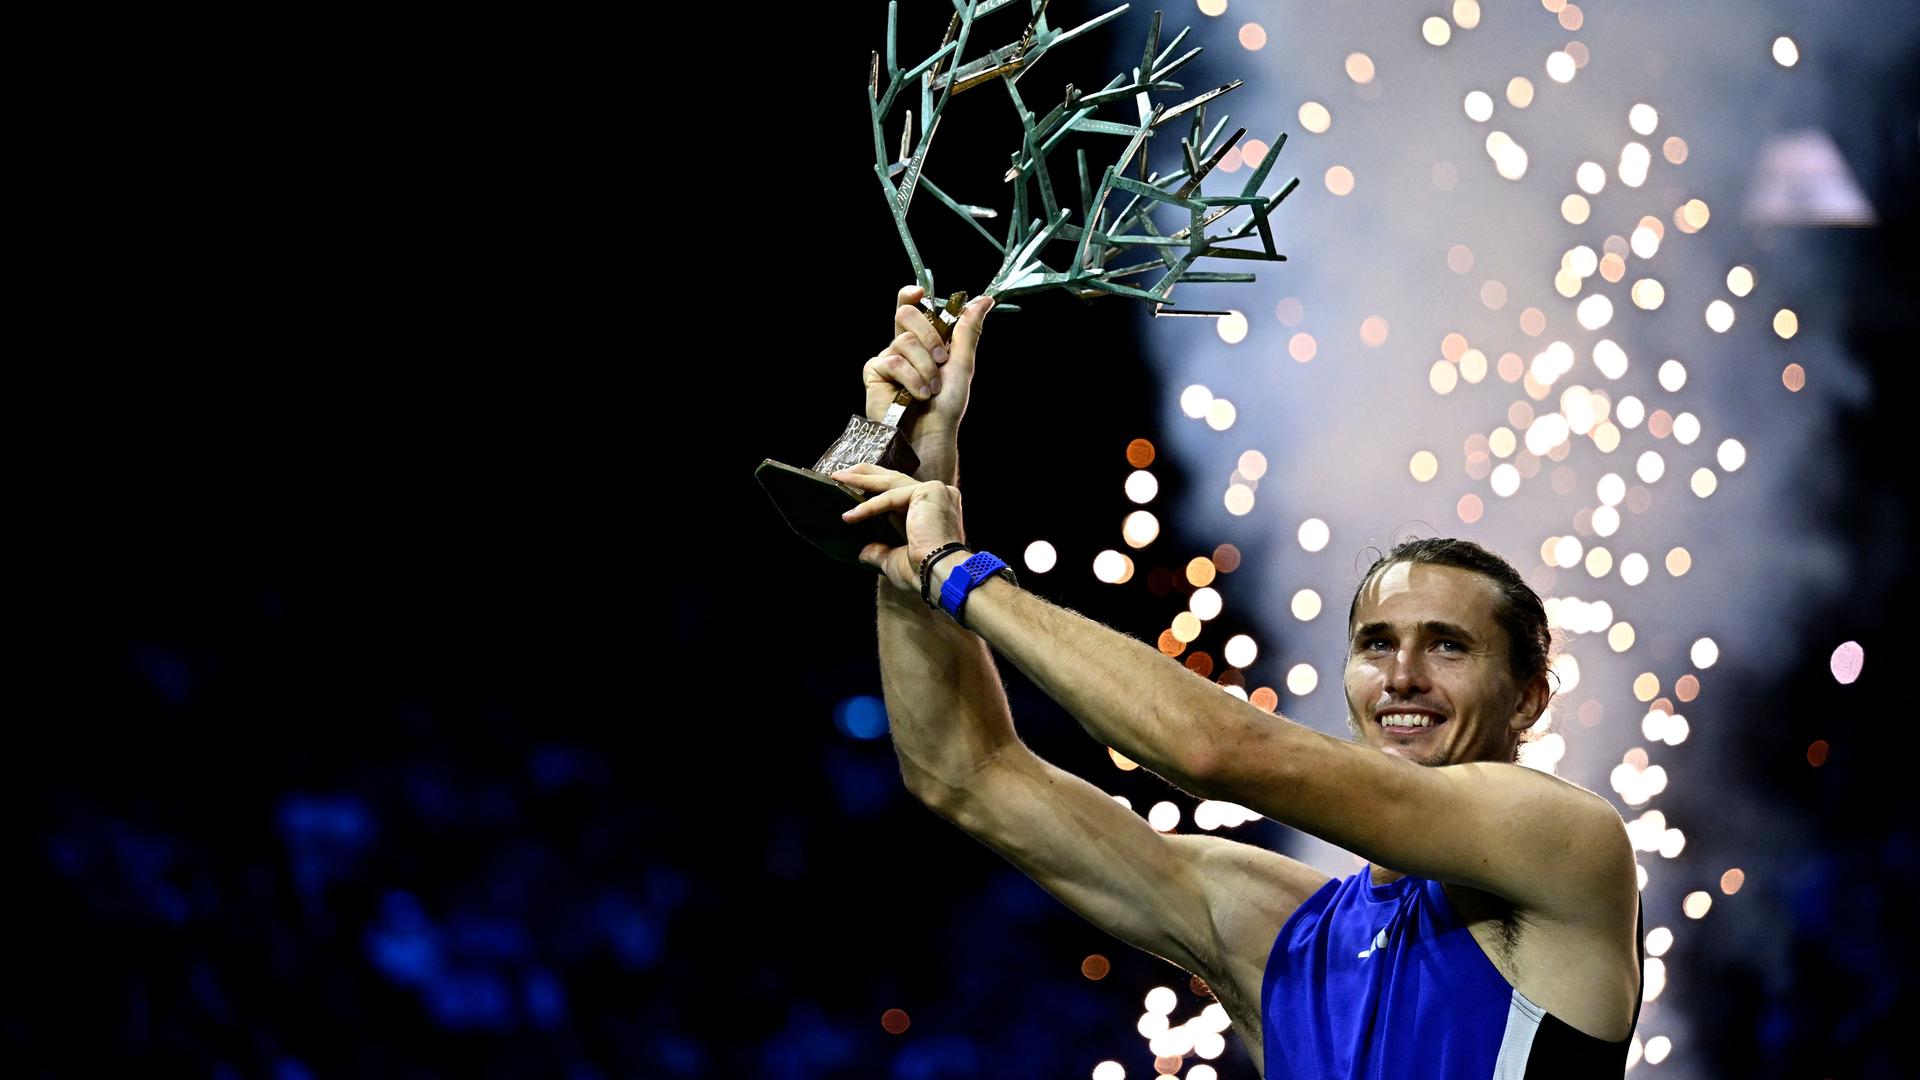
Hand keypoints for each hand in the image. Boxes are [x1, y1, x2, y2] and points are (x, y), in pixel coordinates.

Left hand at [834, 463, 965, 594]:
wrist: (939, 575)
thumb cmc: (923, 571)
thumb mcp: (894, 559)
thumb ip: (880, 551)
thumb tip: (864, 552)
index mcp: (933, 509)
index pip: (900, 491)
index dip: (875, 488)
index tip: (852, 487)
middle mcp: (937, 496)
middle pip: (895, 479)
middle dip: (866, 475)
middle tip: (841, 474)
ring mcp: (934, 491)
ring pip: (891, 483)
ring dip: (861, 480)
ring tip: (838, 479)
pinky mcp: (928, 492)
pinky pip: (892, 497)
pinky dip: (869, 507)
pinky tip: (850, 515)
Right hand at [862, 285, 993, 484]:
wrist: (932, 432)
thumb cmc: (947, 404)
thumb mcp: (963, 363)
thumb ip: (968, 330)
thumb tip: (985, 300)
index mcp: (923, 339)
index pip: (911, 307)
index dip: (911, 295)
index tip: (919, 293)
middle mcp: (903, 345)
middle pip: (906, 314)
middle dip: (929, 335)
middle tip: (941, 359)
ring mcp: (887, 358)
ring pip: (904, 341)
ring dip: (925, 367)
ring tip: (930, 389)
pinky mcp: (875, 373)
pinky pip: (893, 361)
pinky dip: (911, 379)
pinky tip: (917, 396)